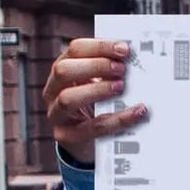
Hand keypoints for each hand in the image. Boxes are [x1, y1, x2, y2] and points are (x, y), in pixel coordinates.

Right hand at [45, 38, 146, 165]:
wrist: (85, 143)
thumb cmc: (93, 107)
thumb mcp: (96, 85)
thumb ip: (109, 72)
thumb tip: (133, 60)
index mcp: (61, 71)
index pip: (75, 50)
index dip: (99, 47)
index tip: (123, 49)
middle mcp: (53, 91)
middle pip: (64, 70)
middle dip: (95, 66)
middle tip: (121, 69)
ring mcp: (57, 115)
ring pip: (68, 99)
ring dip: (97, 90)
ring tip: (120, 87)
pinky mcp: (67, 137)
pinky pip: (92, 128)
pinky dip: (117, 120)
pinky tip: (136, 113)